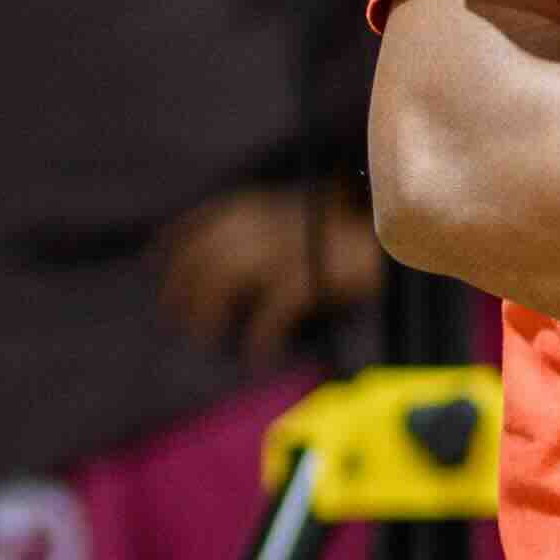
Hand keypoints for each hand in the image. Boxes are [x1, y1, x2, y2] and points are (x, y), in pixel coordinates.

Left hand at [155, 179, 382, 362]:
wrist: (406, 238)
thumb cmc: (359, 236)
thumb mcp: (306, 222)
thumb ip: (271, 229)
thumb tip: (233, 264)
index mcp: (267, 203)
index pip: (205, 220)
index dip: (174, 243)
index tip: (153, 263)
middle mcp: (273, 219)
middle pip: (208, 253)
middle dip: (183, 288)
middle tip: (177, 320)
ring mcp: (296, 244)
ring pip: (229, 277)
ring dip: (210, 313)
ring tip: (207, 339)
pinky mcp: (320, 273)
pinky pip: (274, 309)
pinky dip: (260, 336)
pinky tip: (258, 356)